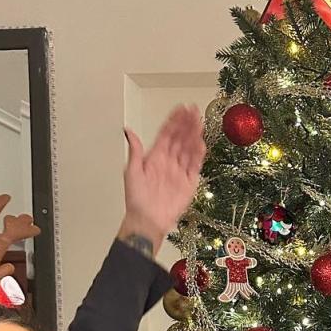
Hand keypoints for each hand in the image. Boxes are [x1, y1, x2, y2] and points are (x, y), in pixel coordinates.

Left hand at [120, 105, 204, 254]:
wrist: (147, 220)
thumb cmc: (137, 199)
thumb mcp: (131, 171)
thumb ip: (135, 150)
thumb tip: (128, 130)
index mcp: (155, 156)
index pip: (166, 134)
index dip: (174, 121)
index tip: (180, 109)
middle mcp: (168, 161)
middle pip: (180, 138)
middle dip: (187, 124)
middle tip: (194, 111)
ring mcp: (179, 171)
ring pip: (188, 149)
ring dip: (194, 135)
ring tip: (200, 122)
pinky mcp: (189, 183)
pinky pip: (195, 165)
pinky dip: (198, 154)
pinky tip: (201, 143)